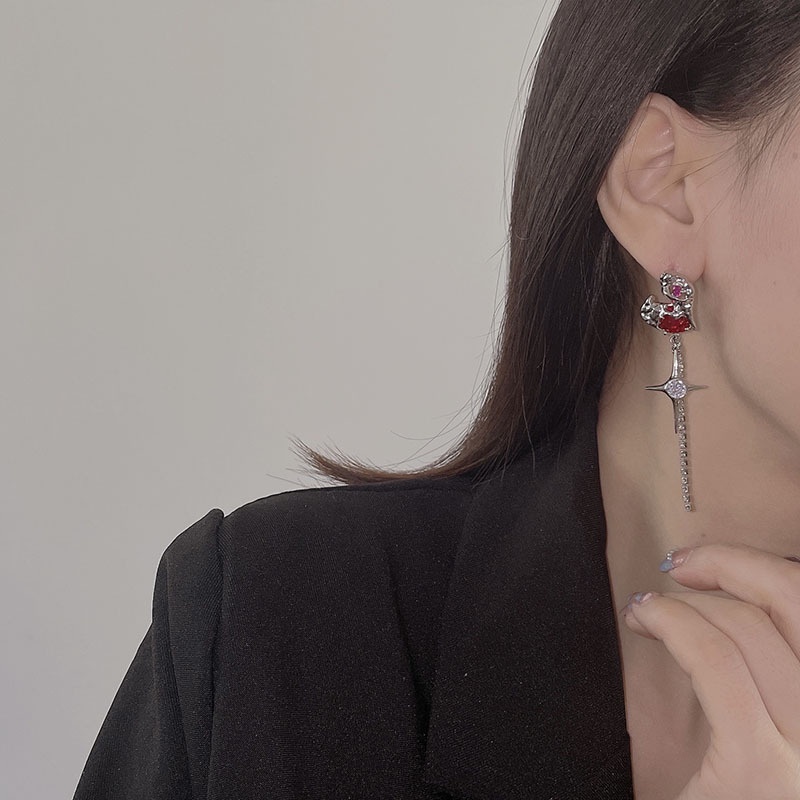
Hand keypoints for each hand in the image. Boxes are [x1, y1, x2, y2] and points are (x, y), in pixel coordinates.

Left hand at [622, 543, 799, 799]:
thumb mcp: (784, 745)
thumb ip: (775, 688)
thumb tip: (740, 613)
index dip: (771, 575)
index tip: (720, 566)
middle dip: (738, 565)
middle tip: (684, 564)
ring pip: (754, 628)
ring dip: (694, 599)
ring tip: (650, 606)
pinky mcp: (762, 774)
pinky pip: (716, 659)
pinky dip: (676, 623)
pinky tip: (647, 620)